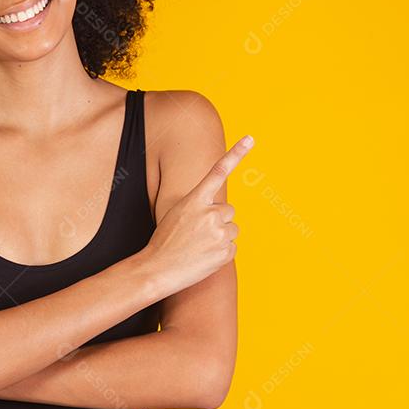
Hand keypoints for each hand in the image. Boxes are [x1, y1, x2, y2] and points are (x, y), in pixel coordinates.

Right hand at [142, 134, 253, 295]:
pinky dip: (221, 253)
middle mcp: (210, 213)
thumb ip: (200, 207)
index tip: (250, 139)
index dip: (236, 154)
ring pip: (232, 229)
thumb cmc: (165, 241)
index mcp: (195, 200)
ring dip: (220, 237)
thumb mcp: (178, 214)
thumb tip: (223, 211)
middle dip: (219, 220)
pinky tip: (204, 257)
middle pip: (229, 210)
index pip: (218, 172)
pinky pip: (231, 247)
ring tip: (199, 246)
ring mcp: (219, 233)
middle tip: (199, 233)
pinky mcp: (226, 252)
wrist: (158, 269)